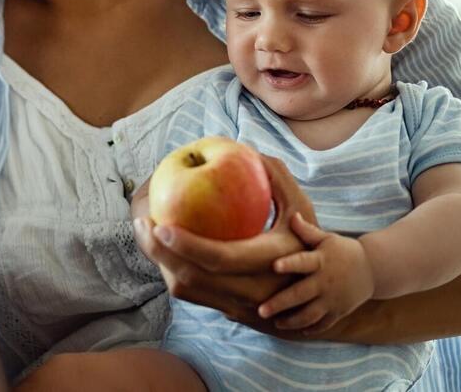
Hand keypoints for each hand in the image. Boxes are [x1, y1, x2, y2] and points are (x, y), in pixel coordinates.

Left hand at [130, 156, 318, 323]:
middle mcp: (251, 291)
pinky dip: (170, 270)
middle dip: (159, 254)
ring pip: (186, 290)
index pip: (220, 258)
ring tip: (145, 232)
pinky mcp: (226, 311)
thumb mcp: (302, 210)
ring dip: (160, 263)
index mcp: (269, 263)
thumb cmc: (308, 241)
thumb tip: (248, 149)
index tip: (162, 222)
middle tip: (142, 223)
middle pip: (192, 279)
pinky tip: (160, 246)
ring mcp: (238, 306)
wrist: (319, 296)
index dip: (187, 244)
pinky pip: (189, 293)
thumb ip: (278, 179)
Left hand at [258, 213, 374, 333]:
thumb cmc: (343, 251)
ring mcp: (332, 299)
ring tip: (276, 322)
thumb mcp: (327, 239)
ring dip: (291, 321)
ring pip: (310, 315)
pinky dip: (310, 329)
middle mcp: (325, 282)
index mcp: (321, 261)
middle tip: (261, 310)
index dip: (289, 264)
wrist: (373, 269)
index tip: (274, 266)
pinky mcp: (339, 311)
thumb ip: (307, 231)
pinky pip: (323, 324)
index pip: (303, 262)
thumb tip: (292, 215)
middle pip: (300, 295)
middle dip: (280, 303)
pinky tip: (296, 329)